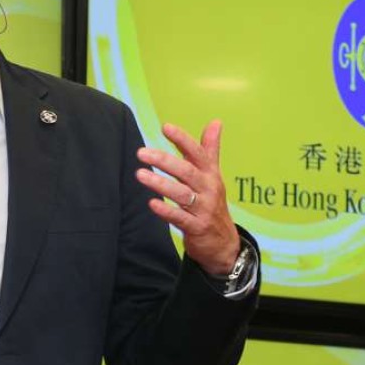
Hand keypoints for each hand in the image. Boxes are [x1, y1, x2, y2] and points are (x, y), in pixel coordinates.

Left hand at [135, 120, 239, 274]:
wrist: (224, 242)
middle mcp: (208, 188)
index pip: (197, 152)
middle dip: (164, 160)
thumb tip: (216, 121)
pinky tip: (151, 203)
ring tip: (140, 174)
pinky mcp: (197, 227)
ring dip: (160, 183)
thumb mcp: (214, 175)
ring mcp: (204, 208)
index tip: (165, 127)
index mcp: (210, 174)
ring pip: (181, 193)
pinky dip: (166, 211)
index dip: (182, 139)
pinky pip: (180, 218)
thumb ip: (210, 149)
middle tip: (141, 152)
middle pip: (186, 171)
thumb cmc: (213, 203)